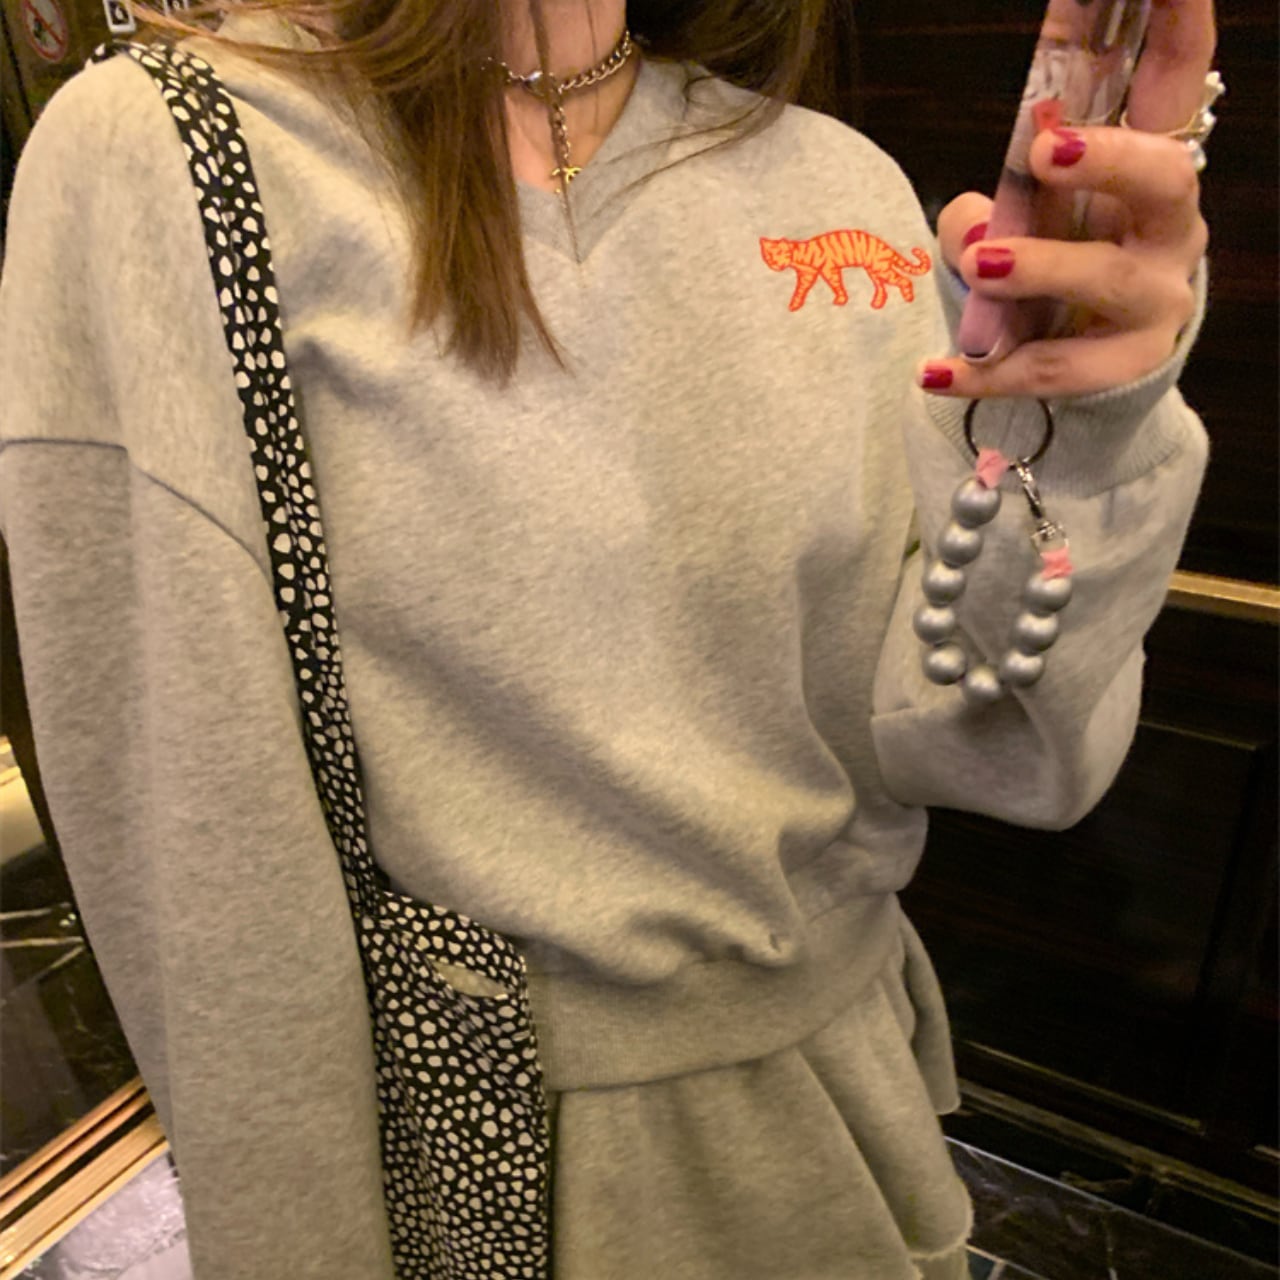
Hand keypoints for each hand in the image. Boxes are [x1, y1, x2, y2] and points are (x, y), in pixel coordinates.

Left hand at [921, 0, 1215, 399]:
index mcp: (1150, 169)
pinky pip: (1053, 368)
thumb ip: (1003, 201)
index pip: (1175, 82)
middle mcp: (1171, 228)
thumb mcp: (1031, 218)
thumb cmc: (1059, 265)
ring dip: (1037, 266)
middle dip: (1107, 158)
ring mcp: (1157, 300)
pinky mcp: (1124, 366)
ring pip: (1104, 278)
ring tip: (976, 261)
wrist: (1094, 365)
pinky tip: (931, 373)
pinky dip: (986, 370)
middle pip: (1165, 178)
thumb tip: (974, 218)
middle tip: (1044, 146)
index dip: (1180, 26)